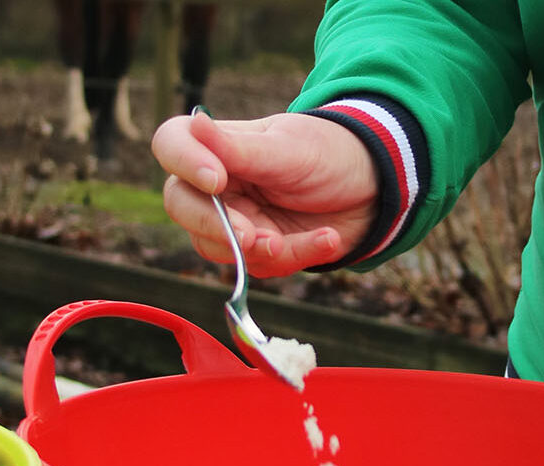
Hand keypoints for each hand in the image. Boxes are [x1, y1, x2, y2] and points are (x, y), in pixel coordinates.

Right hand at [151, 110, 378, 276]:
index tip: (218, 181)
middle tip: (252, 235)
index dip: (183, 163)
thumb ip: (237, 148)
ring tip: (306, 237)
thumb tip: (195, 122)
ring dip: (261, 249)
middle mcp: (213, 184)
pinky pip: (258, 266)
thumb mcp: (288, 148)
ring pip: (214, 246)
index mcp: (215, 146)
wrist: (373, 188)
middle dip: (216, 226)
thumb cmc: (328, 153)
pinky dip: (296, 256)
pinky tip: (326, 238)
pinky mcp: (253, 251)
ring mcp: (230, 220)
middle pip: (180, 206)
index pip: (170, 145)